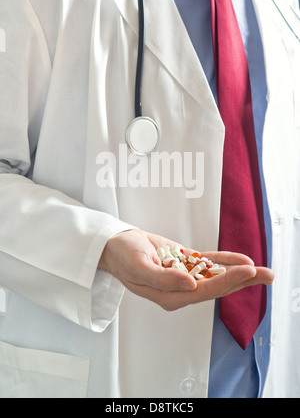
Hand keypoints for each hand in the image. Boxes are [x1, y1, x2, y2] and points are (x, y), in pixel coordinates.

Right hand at [98, 229, 273, 310]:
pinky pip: (208, 263)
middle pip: (216, 286)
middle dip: (242, 280)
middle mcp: (180, 289)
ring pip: (216, 275)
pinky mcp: (185, 263)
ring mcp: (184, 276)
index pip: (204, 291)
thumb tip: (191, 285)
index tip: (246, 270)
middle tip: (267, 275)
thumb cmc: (124, 257)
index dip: (227, 281)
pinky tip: (240, 259)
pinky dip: (224, 260)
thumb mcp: (139, 267)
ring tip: (264, 272)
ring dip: (239, 272)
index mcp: (169, 295)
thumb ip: (164, 279)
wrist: (116, 246)